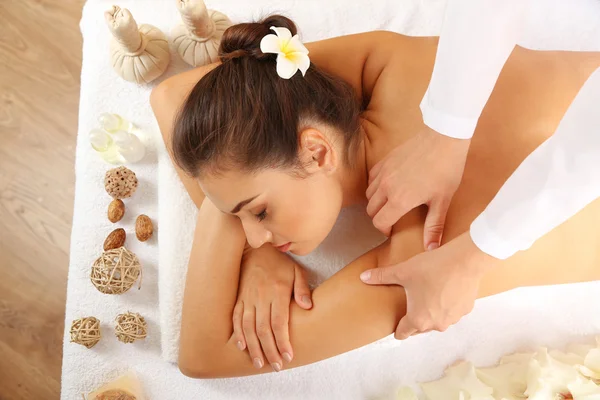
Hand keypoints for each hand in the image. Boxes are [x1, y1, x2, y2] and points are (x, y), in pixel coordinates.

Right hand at [232, 244, 312, 371]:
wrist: (256, 250)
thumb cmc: (279, 263)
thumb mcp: (296, 271)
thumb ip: (302, 289)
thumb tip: (308, 307)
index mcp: (277, 292)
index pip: (279, 323)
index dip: (283, 342)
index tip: (288, 356)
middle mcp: (261, 297)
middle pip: (264, 329)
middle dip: (270, 350)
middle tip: (277, 366)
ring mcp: (247, 298)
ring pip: (248, 327)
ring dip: (254, 347)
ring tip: (259, 363)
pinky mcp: (239, 299)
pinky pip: (236, 319)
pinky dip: (238, 333)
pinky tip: (242, 347)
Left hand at [360, 232, 497, 338]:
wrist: (464, 260)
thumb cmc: (432, 268)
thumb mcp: (402, 271)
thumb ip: (381, 276)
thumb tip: (363, 277)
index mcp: (418, 319)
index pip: (404, 333)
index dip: (397, 331)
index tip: (396, 330)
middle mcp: (436, 324)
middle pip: (420, 328)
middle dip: (414, 320)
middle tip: (409, 308)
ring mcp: (453, 318)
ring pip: (437, 320)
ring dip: (432, 313)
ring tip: (426, 297)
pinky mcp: (465, 310)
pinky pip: (451, 312)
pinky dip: (446, 305)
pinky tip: (443, 291)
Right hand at [366, 125, 469, 248]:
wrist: (444, 137)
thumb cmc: (446, 169)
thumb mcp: (442, 201)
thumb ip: (434, 226)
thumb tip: (431, 248)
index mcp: (399, 200)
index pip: (379, 222)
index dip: (385, 230)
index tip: (393, 230)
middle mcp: (386, 187)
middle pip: (371, 210)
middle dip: (379, 217)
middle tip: (392, 218)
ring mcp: (383, 172)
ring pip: (369, 194)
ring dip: (376, 202)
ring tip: (390, 203)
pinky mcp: (384, 160)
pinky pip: (371, 178)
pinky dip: (375, 186)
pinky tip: (388, 186)